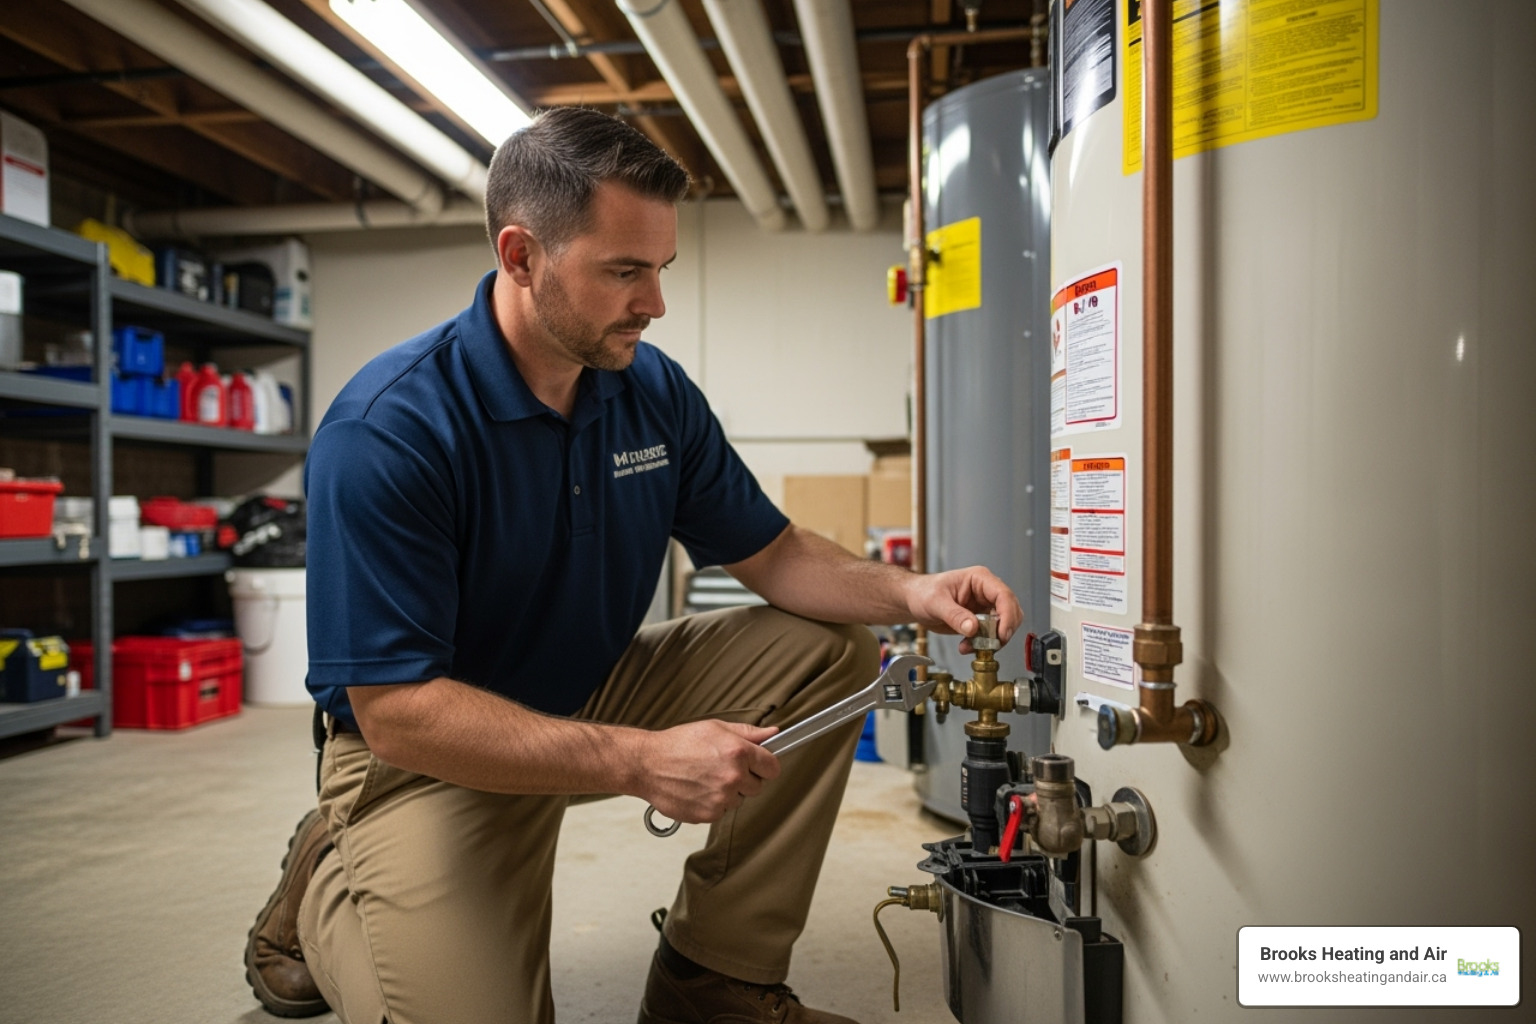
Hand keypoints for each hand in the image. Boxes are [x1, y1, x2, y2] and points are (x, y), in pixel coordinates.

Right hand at [638, 720, 781, 824]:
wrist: (647, 764)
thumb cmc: (678, 743)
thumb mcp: (715, 728)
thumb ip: (749, 733)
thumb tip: (773, 733)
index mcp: (738, 752)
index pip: (773, 768)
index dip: (765, 765)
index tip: (758, 765)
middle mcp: (733, 776)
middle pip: (758, 786)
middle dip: (745, 778)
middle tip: (723, 768)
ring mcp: (721, 798)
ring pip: (739, 799)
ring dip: (729, 792)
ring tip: (706, 777)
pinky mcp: (709, 814)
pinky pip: (722, 811)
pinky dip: (713, 803)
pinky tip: (698, 789)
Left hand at [905, 565, 1022, 653]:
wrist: (914, 602)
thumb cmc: (922, 592)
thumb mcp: (935, 602)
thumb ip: (954, 615)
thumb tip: (973, 628)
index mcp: (979, 579)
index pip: (1003, 595)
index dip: (1007, 615)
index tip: (1001, 634)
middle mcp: (986, 592)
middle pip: (1010, 611)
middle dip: (1003, 630)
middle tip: (991, 645)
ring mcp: (985, 607)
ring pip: (1004, 625)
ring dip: (992, 640)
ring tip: (971, 646)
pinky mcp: (981, 621)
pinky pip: (991, 635)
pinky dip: (984, 644)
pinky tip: (967, 647)